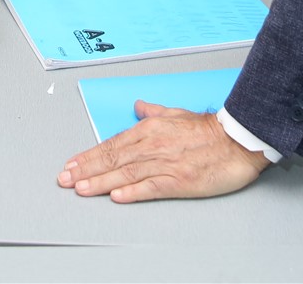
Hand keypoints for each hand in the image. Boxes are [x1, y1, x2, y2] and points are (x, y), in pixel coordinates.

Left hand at [58, 103, 268, 201]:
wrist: (237, 140)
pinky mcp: (179, 181)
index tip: (72, 164)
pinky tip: (116, 196)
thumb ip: (154, 112)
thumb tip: (139, 106)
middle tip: (64, 179)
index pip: (112, 144)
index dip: (89, 156)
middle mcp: (153, 145)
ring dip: (100, 182)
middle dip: (85, 169)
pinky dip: (132, 192)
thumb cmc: (208, 130)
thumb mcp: (176, 113)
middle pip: (112, 159)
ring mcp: (165, 164)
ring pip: (125, 173)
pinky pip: (151, 187)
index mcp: (150, 129)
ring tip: (81, 188)